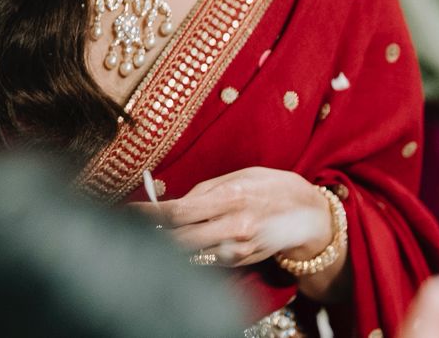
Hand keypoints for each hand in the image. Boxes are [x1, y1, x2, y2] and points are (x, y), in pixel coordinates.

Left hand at [128, 167, 330, 269]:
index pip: (179, 211)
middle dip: (155, 236)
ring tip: (164, 232)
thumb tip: (176, 203)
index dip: (150, 215)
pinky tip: (199, 238)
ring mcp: (238, 249)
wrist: (310, 216)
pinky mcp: (241, 262)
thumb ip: (207, 189)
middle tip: (136, 228)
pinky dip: (197, 250)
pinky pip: (208, 258)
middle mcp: (233, 227)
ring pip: (191, 253)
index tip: (128, 213)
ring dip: (174, 244)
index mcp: (230, 197)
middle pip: (180, 239)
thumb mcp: (241, 176)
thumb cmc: (272, 188)